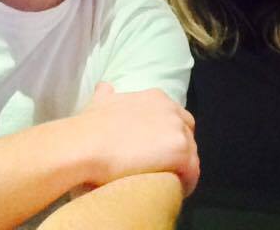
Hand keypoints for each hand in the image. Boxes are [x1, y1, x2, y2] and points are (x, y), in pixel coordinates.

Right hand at [76, 83, 198, 195]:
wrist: (87, 144)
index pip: (176, 118)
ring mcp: (178, 130)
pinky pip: (192, 172)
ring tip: (166, 183)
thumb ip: (106, 93)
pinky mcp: (181, 152)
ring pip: (191, 154)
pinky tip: (173, 191)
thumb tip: (103, 87)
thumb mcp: (100, 101)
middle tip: (163, 168)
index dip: (169, 136)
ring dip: (181, 169)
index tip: (158, 151)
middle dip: (179, 151)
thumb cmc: (90, 126)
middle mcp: (172, 110)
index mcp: (157, 98)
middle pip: (187, 134)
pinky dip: (186, 183)